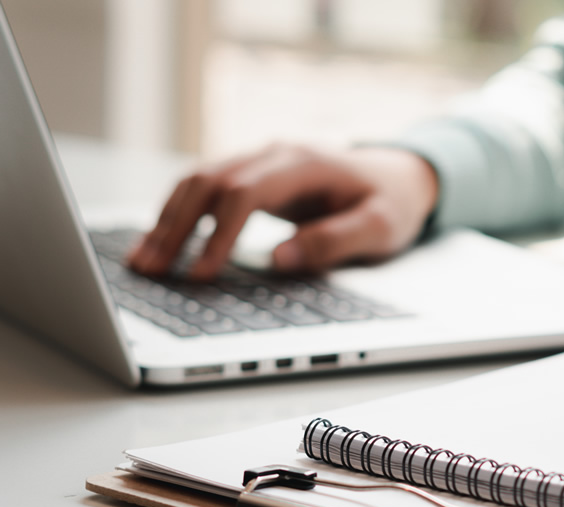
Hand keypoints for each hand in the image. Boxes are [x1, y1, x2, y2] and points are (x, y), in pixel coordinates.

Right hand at [127, 145, 438, 278]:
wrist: (401, 176)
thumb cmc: (392, 203)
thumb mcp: (380, 228)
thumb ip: (333, 242)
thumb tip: (279, 259)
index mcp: (305, 164)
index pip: (245, 193)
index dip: (218, 234)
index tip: (201, 275)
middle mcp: (275, 154)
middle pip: (208, 182)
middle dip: (175, 228)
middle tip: (150, 271)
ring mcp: (261, 161)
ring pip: (198, 181)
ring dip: (167, 220)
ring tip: (142, 262)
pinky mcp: (254, 176)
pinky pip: (205, 188)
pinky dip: (178, 214)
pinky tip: (160, 242)